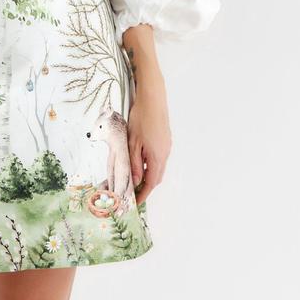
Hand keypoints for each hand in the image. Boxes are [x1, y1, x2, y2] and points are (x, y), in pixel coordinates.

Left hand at [127, 71, 171, 204]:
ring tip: (134, 176)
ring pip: (158, 166)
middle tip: (133, 191)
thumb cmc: (141, 118)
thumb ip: (134, 162)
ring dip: (148, 173)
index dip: (143, 194)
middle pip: (157, 176)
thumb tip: (135, 180)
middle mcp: (165, 153)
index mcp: (157, 156)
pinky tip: (140, 159)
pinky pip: (158, 157)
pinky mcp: (165, 139)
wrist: (153, 98)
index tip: (135, 202)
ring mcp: (167, 145)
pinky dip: (150, 163)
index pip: (151, 182)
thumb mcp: (133, 141)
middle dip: (146, 185)